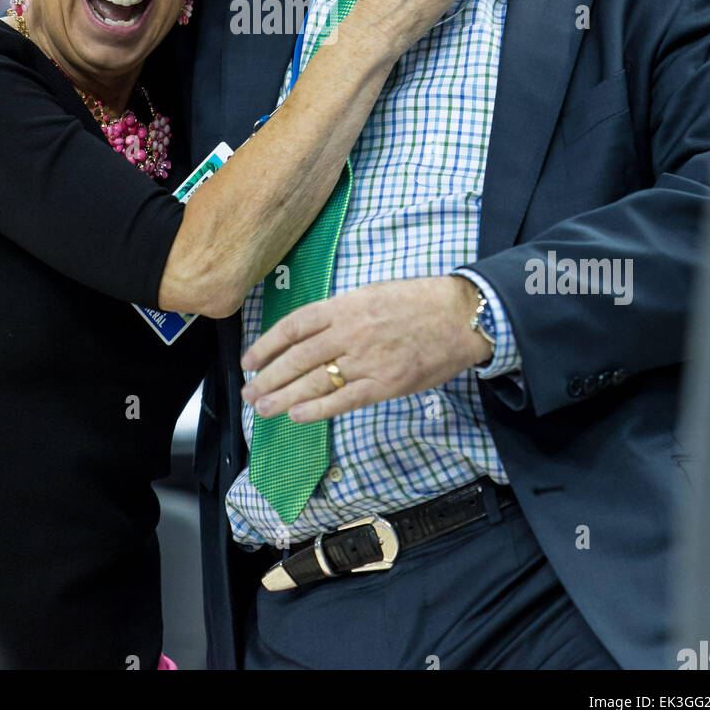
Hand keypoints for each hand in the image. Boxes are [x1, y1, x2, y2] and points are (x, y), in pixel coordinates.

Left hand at [240, 275, 492, 422]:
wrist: (460, 315)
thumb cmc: (418, 301)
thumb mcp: (372, 293)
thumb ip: (341, 312)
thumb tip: (311, 331)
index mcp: (345, 306)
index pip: (294, 327)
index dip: (267, 345)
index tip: (249, 361)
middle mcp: (350, 332)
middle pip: (298, 358)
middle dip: (269, 377)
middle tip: (249, 392)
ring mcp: (367, 360)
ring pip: (315, 381)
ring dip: (285, 397)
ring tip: (263, 408)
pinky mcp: (385, 384)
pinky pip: (344, 400)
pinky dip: (318, 409)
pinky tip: (297, 416)